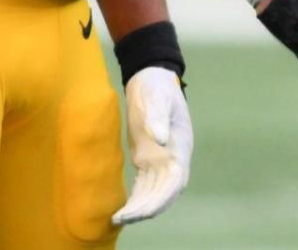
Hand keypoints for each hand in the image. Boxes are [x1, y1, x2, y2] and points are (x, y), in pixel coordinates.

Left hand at [112, 67, 192, 224]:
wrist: (150, 78)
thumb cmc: (156, 87)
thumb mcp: (157, 97)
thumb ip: (158, 116)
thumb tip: (160, 139)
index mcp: (180, 147)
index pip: (174, 183)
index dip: (159, 200)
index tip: (140, 210)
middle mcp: (173, 159)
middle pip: (163, 194)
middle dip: (146, 210)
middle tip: (121, 219)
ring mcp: (160, 161)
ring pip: (153, 193)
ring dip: (139, 208)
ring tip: (117, 219)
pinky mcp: (146, 159)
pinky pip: (143, 186)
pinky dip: (135, 199)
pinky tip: (121, 209)